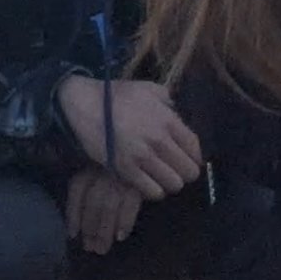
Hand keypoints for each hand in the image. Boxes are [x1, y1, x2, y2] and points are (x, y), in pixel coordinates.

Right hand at [57, 75, 201, 200]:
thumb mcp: (147, 88)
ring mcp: (142, 157)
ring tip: (160, 176)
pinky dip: (153, 190)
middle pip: (189, 171)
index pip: (195, 148)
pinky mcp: (126, 170)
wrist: (85, 105)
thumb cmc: (116, 95)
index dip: (194, 156)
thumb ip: (167, 101)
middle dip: (184, 171)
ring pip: (174, 184)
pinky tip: (146, 181)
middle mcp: (159, 140)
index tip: (187, 158)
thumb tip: (177, 114)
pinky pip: (153, 192)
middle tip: (174, 168)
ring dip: (169, 182)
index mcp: (167, 120)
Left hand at [65, 166, 142, 255]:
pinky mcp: (142, 182)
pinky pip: (130, 204)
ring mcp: (124, 174)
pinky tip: (120, 237)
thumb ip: (95, 192)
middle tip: (89, 248)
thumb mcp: (109, 175)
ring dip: (103, 230)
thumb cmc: (130, 174)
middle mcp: (107, 167)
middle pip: (93, 200)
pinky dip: (124, 222)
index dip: (73, 212)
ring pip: (108, 205)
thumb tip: (80, 224)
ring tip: (101, 249)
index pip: (77, 187)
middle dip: (89, 227)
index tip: (72, 234)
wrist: (163, 162)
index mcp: (95, 163)